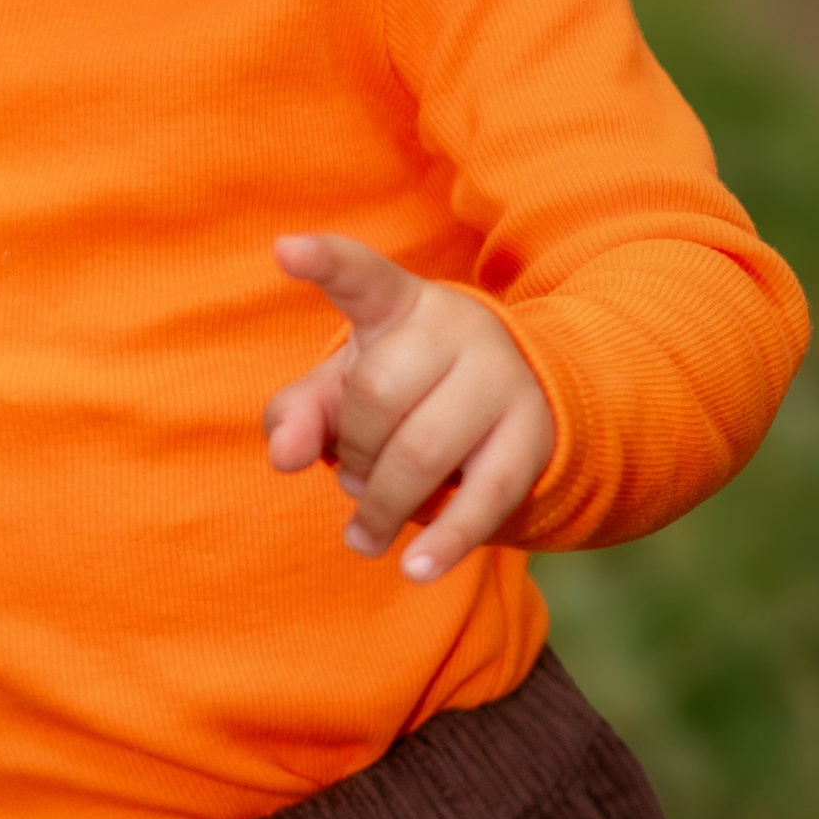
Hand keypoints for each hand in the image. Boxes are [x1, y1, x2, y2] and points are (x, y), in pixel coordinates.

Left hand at [263, 232, 556, 579]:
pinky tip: (413, 569)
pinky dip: (445, 541)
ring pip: (424, 451)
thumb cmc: (408, 392)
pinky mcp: (534, 438)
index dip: (324, 262)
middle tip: (353, 478)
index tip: (284, 249)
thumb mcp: (346, 392)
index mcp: (399, 303)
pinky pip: (486, 496)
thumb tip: (286, 456)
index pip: (360, 276)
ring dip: (383, 504)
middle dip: (353, 452)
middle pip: (378, 394)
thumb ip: (300, 414)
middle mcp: (457, 328)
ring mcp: (501, 379)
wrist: (519, 401)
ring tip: (366, 528)